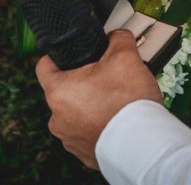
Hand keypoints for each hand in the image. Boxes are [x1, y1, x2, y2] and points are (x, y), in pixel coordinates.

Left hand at [36, 30, 161, 168]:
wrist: (146, 146)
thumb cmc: (129, 105)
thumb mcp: (125, 57)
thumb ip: (118, 38)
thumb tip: (117, 35)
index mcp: (58, 92)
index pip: (44, 65)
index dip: (58, 55)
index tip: (71, 54)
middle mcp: (57, 119)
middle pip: (65, 89)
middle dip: (84, 81)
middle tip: (105, 77)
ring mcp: (70, 140)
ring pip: (77, 112)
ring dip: (92, 105)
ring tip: (115, 100)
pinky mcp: (86, 154)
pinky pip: (89, 132)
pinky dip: (100, 125)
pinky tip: (118, 120)